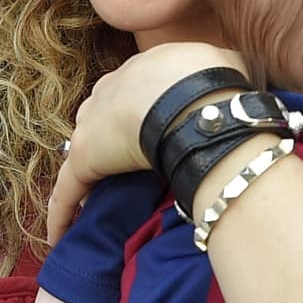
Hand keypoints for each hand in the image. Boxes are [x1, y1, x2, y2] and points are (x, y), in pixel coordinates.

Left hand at [49, 43, 247, 242]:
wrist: (196, 102)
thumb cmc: (218, 84)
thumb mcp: (231, 65)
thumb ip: (229, 71)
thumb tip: (246, 79)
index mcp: (144, 68)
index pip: (133, 90)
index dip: (139, 111)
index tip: (148, 128)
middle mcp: (112, 88)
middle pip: (102, 115)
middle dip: (109, 137)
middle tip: (123, 163)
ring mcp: (94, 122)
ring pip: (83, 150)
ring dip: (87, 171)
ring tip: (92, 199)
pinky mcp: (86, 156)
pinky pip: (68, 189)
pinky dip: (62, 212)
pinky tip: (56, 237)